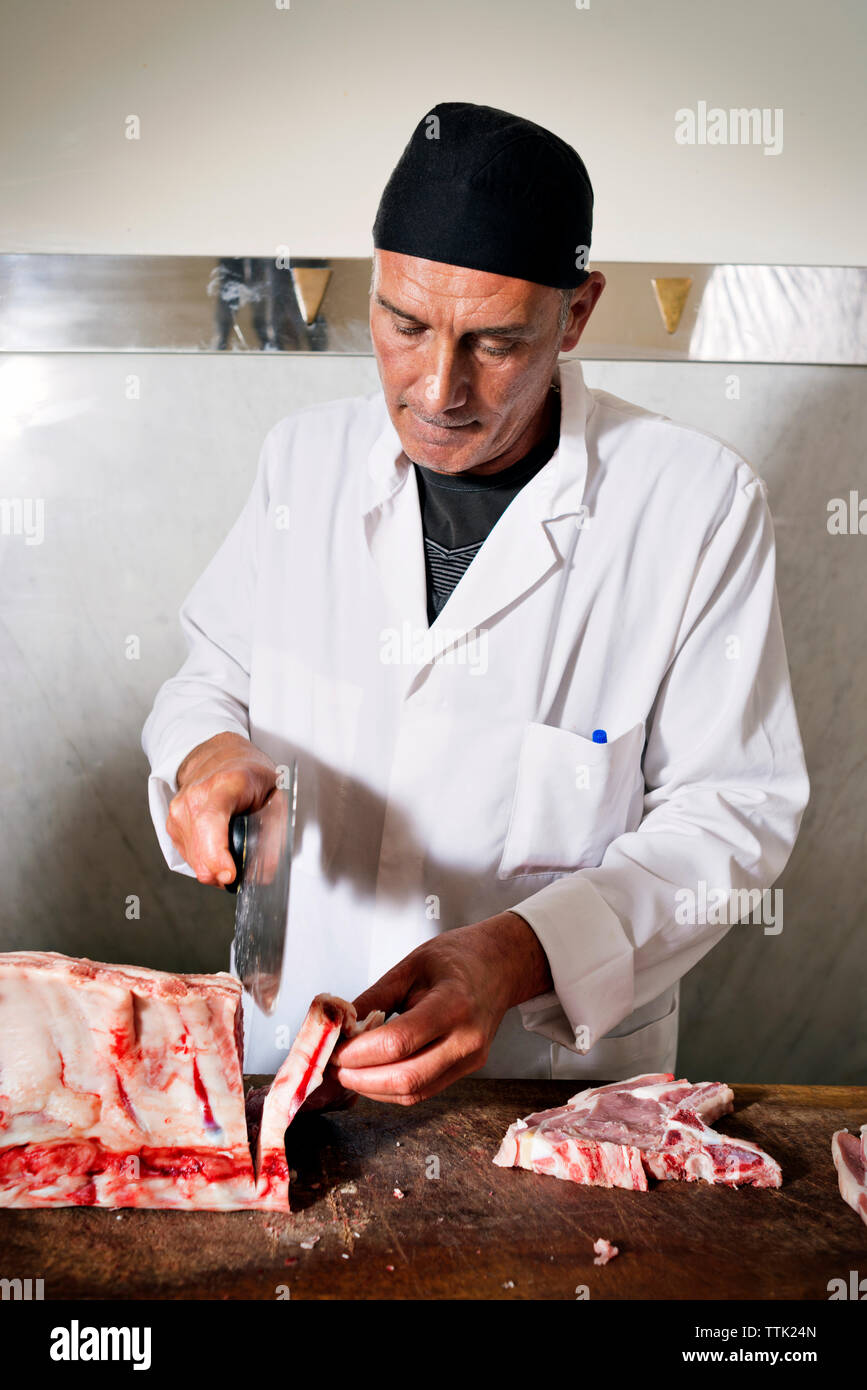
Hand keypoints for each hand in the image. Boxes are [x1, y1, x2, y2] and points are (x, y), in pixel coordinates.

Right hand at [166, 732, 277, 885]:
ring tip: (232, 855)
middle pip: (199, 848)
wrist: (223, 756)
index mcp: (224, 784)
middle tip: (240, 874)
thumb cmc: (249, 774)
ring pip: (193, 858)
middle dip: (220, 872)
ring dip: (212, 868)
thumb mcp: (276, 795)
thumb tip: (265, 872)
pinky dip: (203, 860)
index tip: (229, 875)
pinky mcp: (172, 823)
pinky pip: (187, 855)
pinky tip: (218, 847)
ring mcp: (179, 809)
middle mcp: (195, 796)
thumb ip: (275, 833)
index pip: (210, 821)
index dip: (216, 853)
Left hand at [330, 912, 552, 1104]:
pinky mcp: (466, 1070)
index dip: (359, 1052)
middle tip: (332, 1065)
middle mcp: (466, 1039)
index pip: (400, 1042)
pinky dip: (390, 1088)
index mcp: (453, 1004)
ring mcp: (470, 1060)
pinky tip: (372, 1074)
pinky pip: (423, 1091)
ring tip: (346, 1070)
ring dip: (372, 1088)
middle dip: (360, 1078)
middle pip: (406, 1078)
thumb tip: (339, 1026)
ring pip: (413, 1093)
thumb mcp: (409, 966)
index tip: (334, 1047)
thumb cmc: (456, 958)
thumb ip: (373, 998)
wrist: (499, 966)